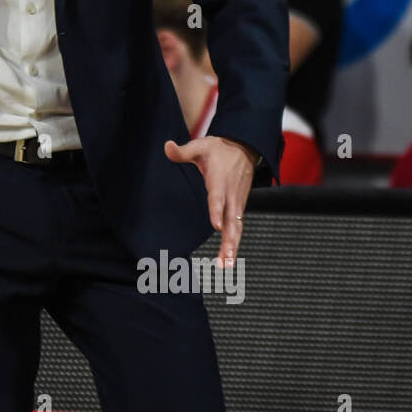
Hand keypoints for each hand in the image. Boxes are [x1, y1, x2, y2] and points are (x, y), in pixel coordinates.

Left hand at [164, 135, 256, 267]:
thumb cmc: (218, 149)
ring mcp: (237, 202)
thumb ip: (182, 151)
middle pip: (232, 220)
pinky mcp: (239, 207)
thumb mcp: (199, 146)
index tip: (216, 225)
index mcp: (220, 180)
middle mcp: (231, 195)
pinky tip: (228, 259)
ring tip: (226, 266)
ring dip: (232, 247)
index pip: (218, 197)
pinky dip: (235, 243)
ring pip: (237, 228)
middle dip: (230, 240)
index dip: (217, 211)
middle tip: (226, 259)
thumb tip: (167, 146)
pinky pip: (238, 227)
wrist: (244, 147)